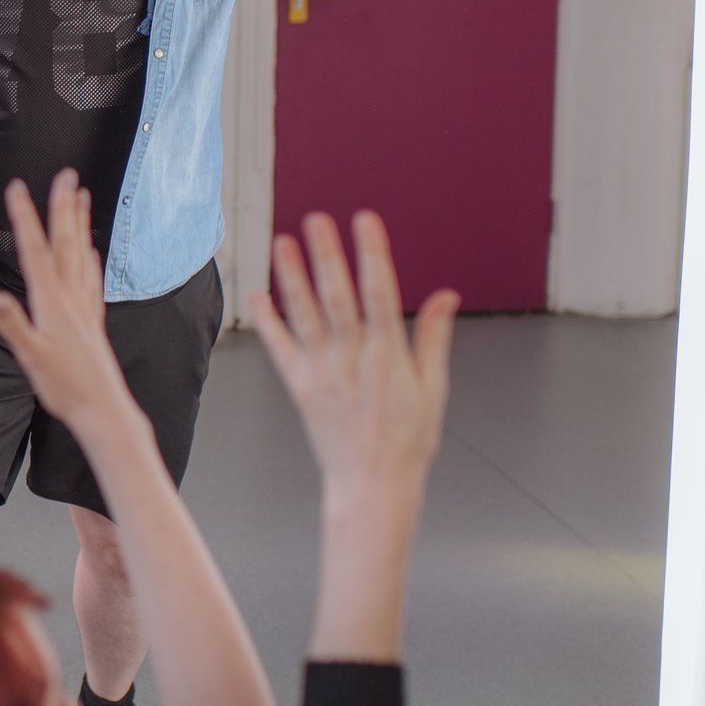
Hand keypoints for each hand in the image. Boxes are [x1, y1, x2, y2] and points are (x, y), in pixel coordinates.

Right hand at [0, 172, 145, 443]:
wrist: (103, 409)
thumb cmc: (65, 387)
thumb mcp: (31, 357)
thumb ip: (13, 325)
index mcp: (52, 301)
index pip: (34, 250)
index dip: (25, 218)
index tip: (17, 188)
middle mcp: (71, 297)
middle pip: (65, 243)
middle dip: (63, 207)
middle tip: (67, 174)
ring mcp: (85, 306)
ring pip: (81, 254)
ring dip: (79, 223)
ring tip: (82, 197)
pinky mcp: (92, 319)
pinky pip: (91, 277)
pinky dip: (90, 256)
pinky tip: (91, 249)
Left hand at [250, 212, 459, 518]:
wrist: (372, 486)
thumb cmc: (407, 442)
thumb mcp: (433, 388)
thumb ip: (434, 338)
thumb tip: (446, 297)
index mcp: (389, 356)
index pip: (381, 292)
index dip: (372, 254)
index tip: (365, 222)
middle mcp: (352, 359)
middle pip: (338, 295)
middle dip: (327, 254)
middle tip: (316, 219)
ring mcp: (323, 372)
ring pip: (305, 315)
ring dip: (292, 277)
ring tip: (282, 243)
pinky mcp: (301, 388)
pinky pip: (280, 349)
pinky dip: (268, 322)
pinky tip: (258, 295)